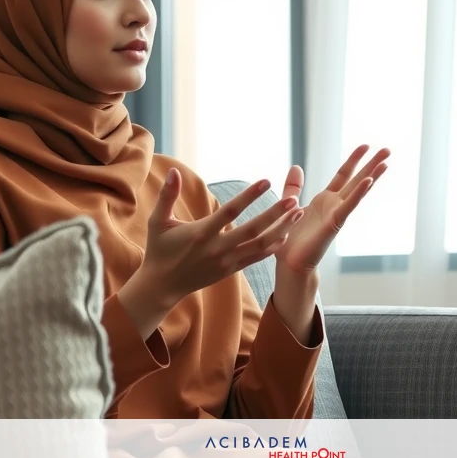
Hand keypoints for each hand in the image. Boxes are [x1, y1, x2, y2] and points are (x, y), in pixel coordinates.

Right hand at [118, 169, 302, 338]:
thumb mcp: (158, 222)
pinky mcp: (231, 270)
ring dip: (281, 229)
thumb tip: (173, 171)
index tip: (266, 181)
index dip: (249, 197)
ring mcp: (226, 261)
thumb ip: (167, 196)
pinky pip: (257, 258)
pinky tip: (287, 233)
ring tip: (298, 213)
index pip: (229, 212)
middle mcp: (217, 249)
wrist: (163, 286)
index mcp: (200, 234)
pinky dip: (273, 246)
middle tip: (294, 199)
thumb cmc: (160, 249)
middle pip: (252, 231)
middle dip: (275, 215)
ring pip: (260, 246)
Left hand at [273, 145, 390, 275]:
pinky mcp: (334, 225)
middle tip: (388, 149)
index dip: (354, 159)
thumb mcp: (290, 204)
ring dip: (372, 176)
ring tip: (386, 162)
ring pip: (357, 191)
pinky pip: (348, 206)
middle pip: (357, 180)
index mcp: (325, 200)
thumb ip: (294, 187)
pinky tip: (369, 181)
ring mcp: (337, 214)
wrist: (289, 263)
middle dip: (372, 164)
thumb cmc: (291, 239)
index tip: (366, 145)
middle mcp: (334, 205)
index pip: (343, 175)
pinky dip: (358, 193)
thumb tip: (297, 166)